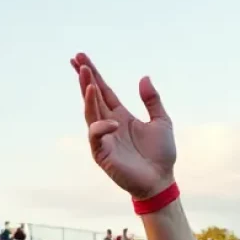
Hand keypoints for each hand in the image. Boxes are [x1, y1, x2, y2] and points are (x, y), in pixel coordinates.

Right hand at [71, 52, 175, 199]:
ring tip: (86, 77)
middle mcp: (109, 125)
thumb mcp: (162, 122)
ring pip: (90, 113)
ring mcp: (104, 139)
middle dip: (84, 79)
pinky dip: (101, 127)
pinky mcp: (102, 153)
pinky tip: (112, 122)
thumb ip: (152, 101)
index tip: (80, 58)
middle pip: (92, 97)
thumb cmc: (162, 155)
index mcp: (121, 116)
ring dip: (87, 95)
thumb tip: (144, 77)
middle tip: (78, 60)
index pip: (103, 91)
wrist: (162, 181)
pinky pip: (96, 136)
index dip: (93, 75)